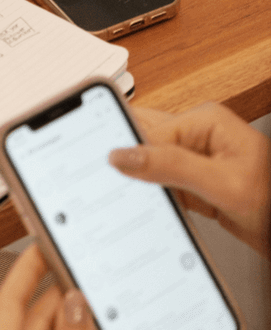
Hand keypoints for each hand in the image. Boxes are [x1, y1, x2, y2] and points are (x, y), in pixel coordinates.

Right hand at [110, 102, 270, 254]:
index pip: (148, 132)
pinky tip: (151, 208)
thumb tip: (125, 155)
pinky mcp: (194, 183)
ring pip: (151, 167)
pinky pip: (161, 186)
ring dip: (142, 184)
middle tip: (110, 183)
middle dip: (130, 164)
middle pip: (146, 144)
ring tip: (135, 200)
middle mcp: (198, 136)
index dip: (127, 154)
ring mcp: (195, 160)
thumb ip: (172, 166)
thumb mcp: (222, 183)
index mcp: (205, 120)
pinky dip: (153, 198)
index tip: (106, 173)